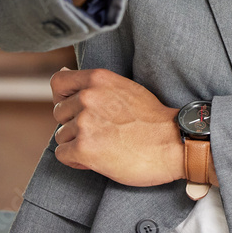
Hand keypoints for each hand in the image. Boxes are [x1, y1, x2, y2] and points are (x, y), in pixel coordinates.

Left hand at [51, 68, 184, 186]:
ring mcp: (84, 123)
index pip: (58, 82)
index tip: (75, 108)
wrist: (172, 143)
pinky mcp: (84, 148)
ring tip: (104, 146)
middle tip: (100, 132)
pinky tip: (97, 159)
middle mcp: (88, 97)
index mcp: (98, 79)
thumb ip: (95, 83)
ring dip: (77, 144)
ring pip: (61, 136)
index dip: (63, 97)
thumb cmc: (152, 119)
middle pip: (59, 113)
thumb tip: (63, 71)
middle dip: (74, 125)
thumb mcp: (125, 88)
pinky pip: (62, 155)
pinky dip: (76, 160)